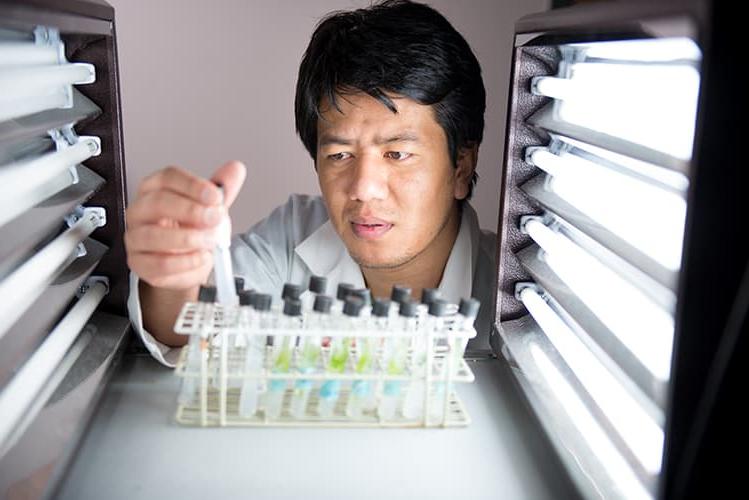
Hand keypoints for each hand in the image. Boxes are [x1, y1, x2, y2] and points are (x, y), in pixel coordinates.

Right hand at [125, 160, 245, 289]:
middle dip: (192, 210)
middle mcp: (141, 211)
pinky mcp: (139, 264)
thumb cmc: (192, 230)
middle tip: (215, 218)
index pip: (168, 177)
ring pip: (154, 235)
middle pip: (158, 202)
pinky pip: (159, 263)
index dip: (193, 185)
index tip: (215, 195)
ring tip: (210, 241)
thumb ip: (222, 189)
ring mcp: (135, 237)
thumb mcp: (210, 208)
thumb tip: (236, 169)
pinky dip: (185, 262)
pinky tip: (200, 257)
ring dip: (189, 239)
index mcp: (155, 189)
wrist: (188, 262)